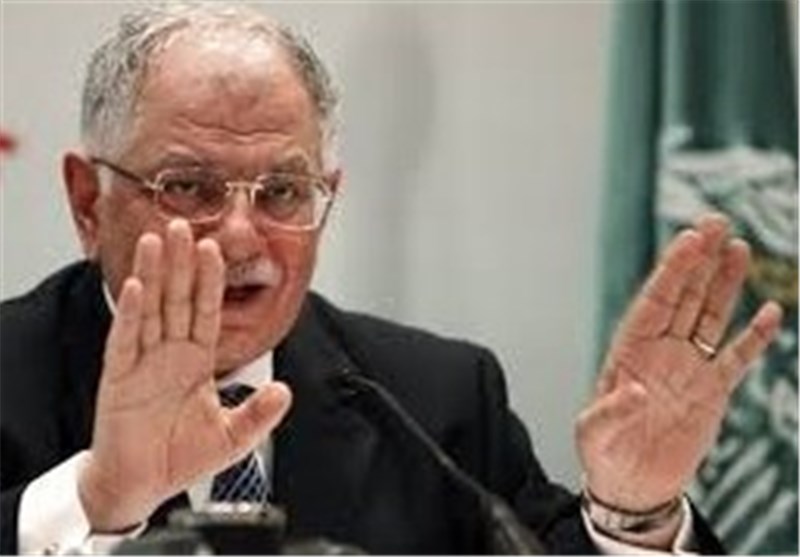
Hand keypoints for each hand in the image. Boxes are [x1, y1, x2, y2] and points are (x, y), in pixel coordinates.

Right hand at [78, 220, 291, 531]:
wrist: (141, 485)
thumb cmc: (180, 457)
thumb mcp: (232, 438)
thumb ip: (258, 414)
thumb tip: (286, 392)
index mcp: (196, 360)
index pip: (206, 310)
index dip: (210, 280)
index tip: (214, 247)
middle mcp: (169, 353)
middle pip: (176, 298)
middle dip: (179, 262)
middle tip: (180, 224)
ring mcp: (142, 362)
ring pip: (150, 309)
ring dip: (152, 274)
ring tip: (154, 240)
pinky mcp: (118, 378)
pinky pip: (124, 341)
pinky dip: (130, 314)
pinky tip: (136, 286)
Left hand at [577, 213, 781, 514]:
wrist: (632, 486)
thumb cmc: (604, 455)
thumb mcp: (595, 434)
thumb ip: (612, 411)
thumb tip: (636, 391)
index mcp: (629, 350)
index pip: (655, 301)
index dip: (672, 270)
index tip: (689, 240)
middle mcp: (661, 350)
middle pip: (685, 296)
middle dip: (699, 260)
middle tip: (716, 222)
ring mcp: (689, 367)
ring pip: (711, 315)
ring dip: (724, 283)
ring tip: (737, 247)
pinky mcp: (713, 391)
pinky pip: (737, 357)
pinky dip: (754, 336)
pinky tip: (770, 311)